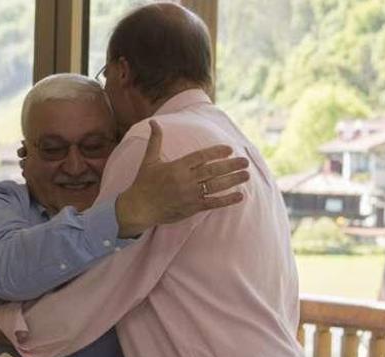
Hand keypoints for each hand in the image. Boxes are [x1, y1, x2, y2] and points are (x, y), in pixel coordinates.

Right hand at [115, 119, 249, 237]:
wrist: (138, 208)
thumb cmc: (143, 183)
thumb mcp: (149, 160)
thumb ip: (155, 140)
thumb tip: (154, 121)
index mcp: (176, 167)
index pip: (201, 157)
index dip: (216, 152)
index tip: (229, 149)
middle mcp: (185, 180)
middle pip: (212, 171)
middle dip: (231, 165)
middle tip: (245, 161)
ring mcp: (189, 194)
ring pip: (215, 186)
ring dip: (233, 180)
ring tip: (246, 175)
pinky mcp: (191, 208)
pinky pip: (212, 203)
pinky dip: (227, 200)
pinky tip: (239, 196)